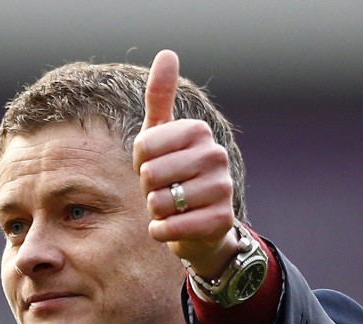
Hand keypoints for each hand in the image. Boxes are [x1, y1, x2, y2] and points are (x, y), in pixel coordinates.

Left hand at [132, 50, 237, 277]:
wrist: (199, 224)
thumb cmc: (174, 174)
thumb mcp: (162, 135)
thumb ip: (160, 98)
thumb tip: (167, 53)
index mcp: (198, 132)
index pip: (143, 146)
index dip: (140, 163)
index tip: (155, 166)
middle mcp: (215, 155)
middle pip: (150, 175)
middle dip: (148, 189)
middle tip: (163, 190)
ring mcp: (222, 187)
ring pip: (160, 202)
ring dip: (156, 211)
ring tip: (172, 207)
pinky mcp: (221, 220)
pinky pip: (171, 227)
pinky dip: (161, 231)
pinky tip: (170, 227)